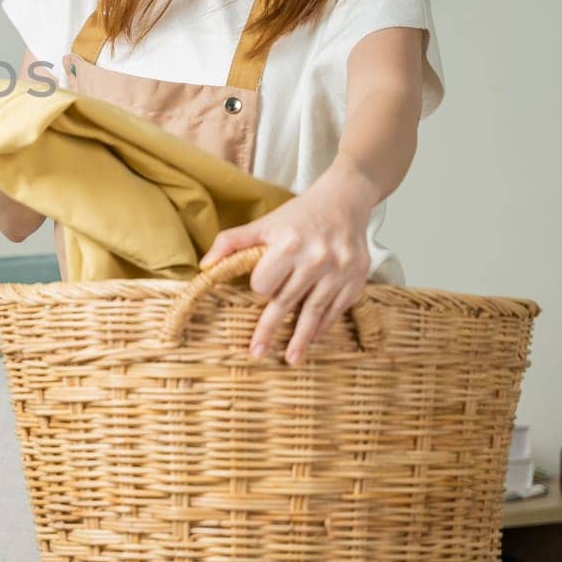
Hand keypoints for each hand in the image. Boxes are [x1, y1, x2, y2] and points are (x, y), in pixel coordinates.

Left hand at [196, 179, 375, 366]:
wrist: (344, 201)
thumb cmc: (298, 216)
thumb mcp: (263, 223)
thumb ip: (232, 242)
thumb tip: (205, 266)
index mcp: (288, 244)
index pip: (265, 282)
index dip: (259, 288)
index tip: (261, 287)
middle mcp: (315, 259)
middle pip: (286, 301)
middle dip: (269, 330)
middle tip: (256, 353)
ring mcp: (339, 270)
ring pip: (313, 311)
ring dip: (300, 338)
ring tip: (290, 360)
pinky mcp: (356, 278)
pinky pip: (336, 308)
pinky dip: (323, 325)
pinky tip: (312, 339)